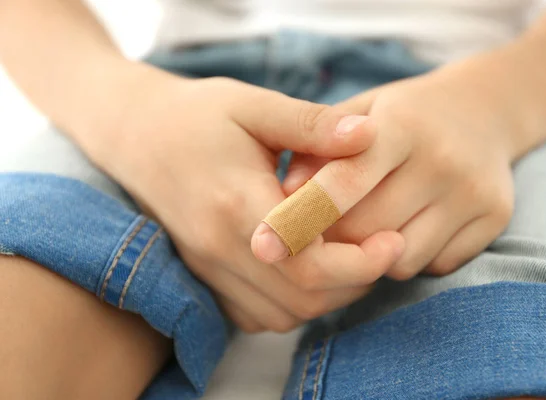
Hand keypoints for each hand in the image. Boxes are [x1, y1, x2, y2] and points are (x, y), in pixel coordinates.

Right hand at [86, 70, 403, 331]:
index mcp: (235, 204)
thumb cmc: (196, 114)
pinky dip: (292, 305)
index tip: (392, 241)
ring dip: (326, 296)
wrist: (133, 133)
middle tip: (382, 248)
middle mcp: (218, 247)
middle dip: (353, 282)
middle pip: (300, 298)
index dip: (360, 262)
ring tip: (352, 257)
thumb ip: (312, 124)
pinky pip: (255, 315)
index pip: (306, 263)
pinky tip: (308, 270)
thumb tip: (369, 135)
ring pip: (281, 314)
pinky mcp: (204, 275)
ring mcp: (207, 267)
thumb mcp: (253, 106)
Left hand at [254, 65, 514, 278]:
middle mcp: (443, 159)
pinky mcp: (495, 218)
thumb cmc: (403, 116)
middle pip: (367, 231)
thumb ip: (316, 149)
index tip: (264, 245)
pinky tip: (409, 227)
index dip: (302, 216)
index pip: (345, 181)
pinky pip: (434, 266)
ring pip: (399, 259)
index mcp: (401, 125)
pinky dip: (410, 258)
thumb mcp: (357, 112)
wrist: (484, 111)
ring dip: (372, 256)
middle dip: (332, 242)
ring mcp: (474, 192)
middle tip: (320, 234)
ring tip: (371, 224)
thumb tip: (283, 197)